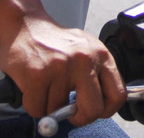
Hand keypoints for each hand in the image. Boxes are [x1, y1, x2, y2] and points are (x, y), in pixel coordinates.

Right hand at [0, 14, 125, 126]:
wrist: (25, 25)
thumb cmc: (56, 42)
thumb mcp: (85, 51)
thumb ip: (95, 77)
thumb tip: (99, 109)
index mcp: (101, 55)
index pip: (118, 95)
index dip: (106, 110)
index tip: (94, 111)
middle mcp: (84, 60)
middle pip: (93, 110)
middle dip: (80, 118)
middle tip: (70, 112)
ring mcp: (61, 67)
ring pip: (58, 110)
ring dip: (49, 105)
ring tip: (45, 85)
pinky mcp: (38, 74)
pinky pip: (37, 108)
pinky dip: (33, 103)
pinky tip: (33, 86)